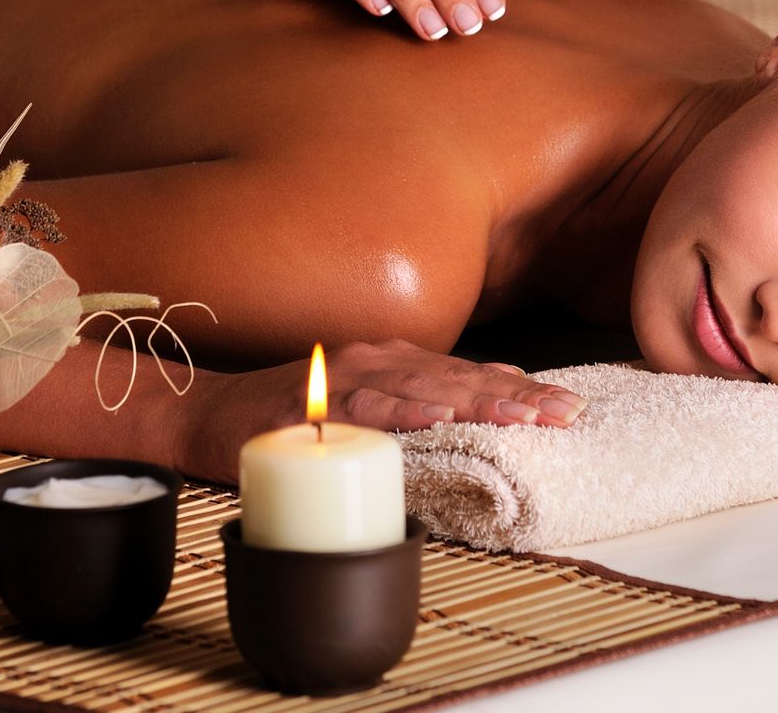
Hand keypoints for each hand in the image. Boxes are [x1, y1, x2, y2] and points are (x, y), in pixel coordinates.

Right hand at [181, 338, 588, 482]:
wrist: (207, 415)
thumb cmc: (287, 416)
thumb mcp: (364, 407)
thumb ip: (415, 404)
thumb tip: (480, 403)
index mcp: (395, 362)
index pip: (471, 375)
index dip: (522, 389)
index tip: (570, 407)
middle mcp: (377, 359)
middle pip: (459, 378)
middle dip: (517, 396)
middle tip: (566, 414)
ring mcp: (344, 377)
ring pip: (423, 387)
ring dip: (475, 400)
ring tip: (521, 416)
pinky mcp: (312, 402)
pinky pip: (364, 405)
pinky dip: (402, 410)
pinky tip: (437, 418)